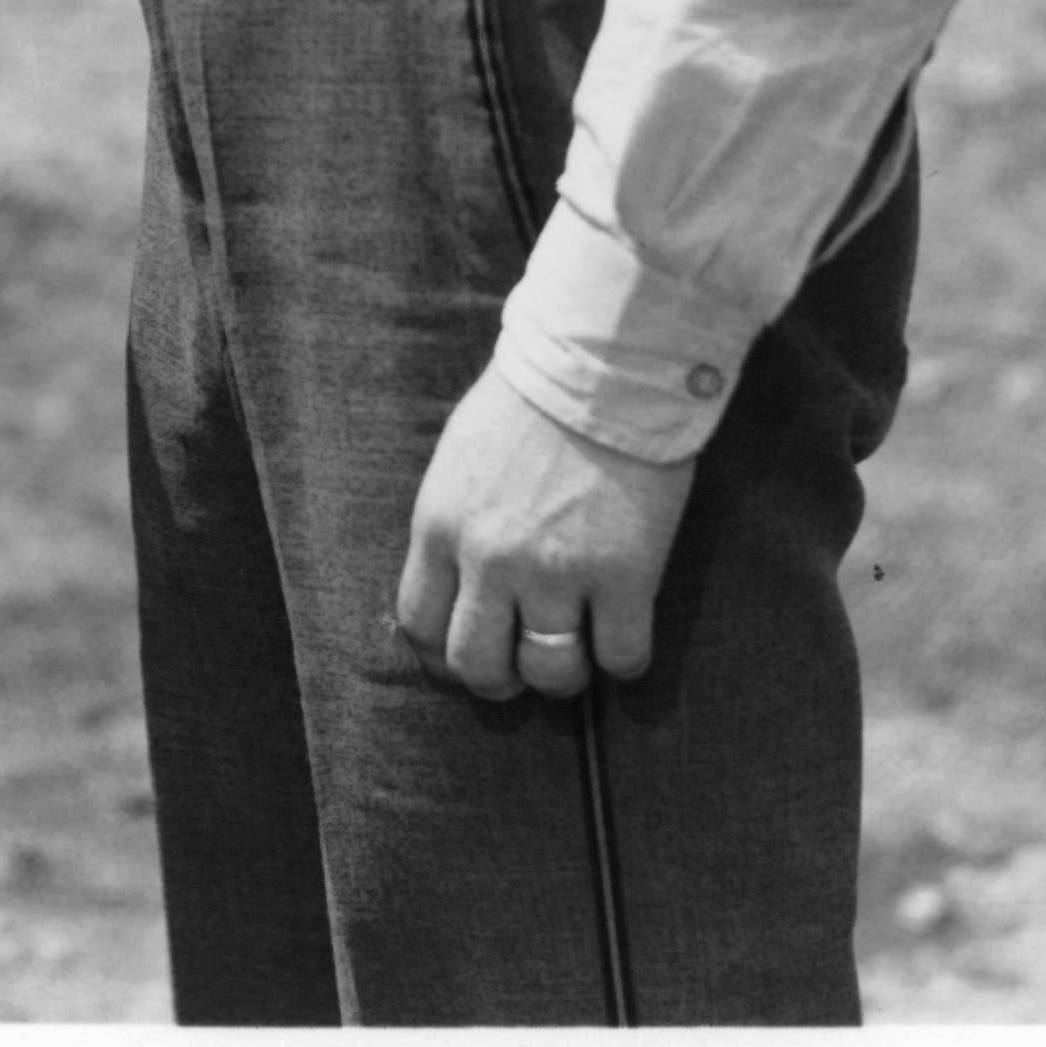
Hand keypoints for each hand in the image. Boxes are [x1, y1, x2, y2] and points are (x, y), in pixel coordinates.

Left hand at [390, 369, 697, 698]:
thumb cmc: (528, 402)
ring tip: (575, 653)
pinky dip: (624, 659)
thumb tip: (457, 584)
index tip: (467, 657)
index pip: (419, 625)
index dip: (442, 657)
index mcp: (440, 526)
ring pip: (550, 673)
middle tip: (522, 666)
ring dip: (561, 677)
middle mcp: (490, 559)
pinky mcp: (625, 576)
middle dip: (498, 680)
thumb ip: (453, 525)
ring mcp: (558, 572)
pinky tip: (625, 633)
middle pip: (477, 665)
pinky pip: (622, 657)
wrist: (602, 366)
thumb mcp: (458, 461)